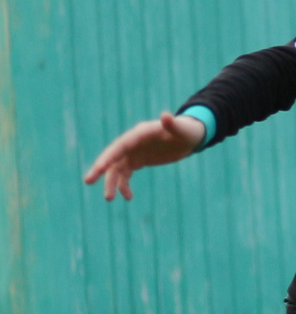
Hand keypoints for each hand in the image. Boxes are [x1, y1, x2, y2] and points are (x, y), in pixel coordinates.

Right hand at [84, 111, 206, 200]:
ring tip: (109, 198)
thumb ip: (172, 124)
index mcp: (140, 134)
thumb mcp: (182, 129)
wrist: (189, 136)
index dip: (110, 155)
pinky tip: (128, 197)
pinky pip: (126, 174)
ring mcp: (133, 152)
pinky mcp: (138, 161)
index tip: (100, 167)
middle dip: (100, 168)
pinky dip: (124, 185)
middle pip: (113, 156)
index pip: (121, 145)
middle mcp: (132, 143)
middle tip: (88, 181)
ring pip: (117, 168)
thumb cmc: (186, 130)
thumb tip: (166, 115)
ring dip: (112, 182)